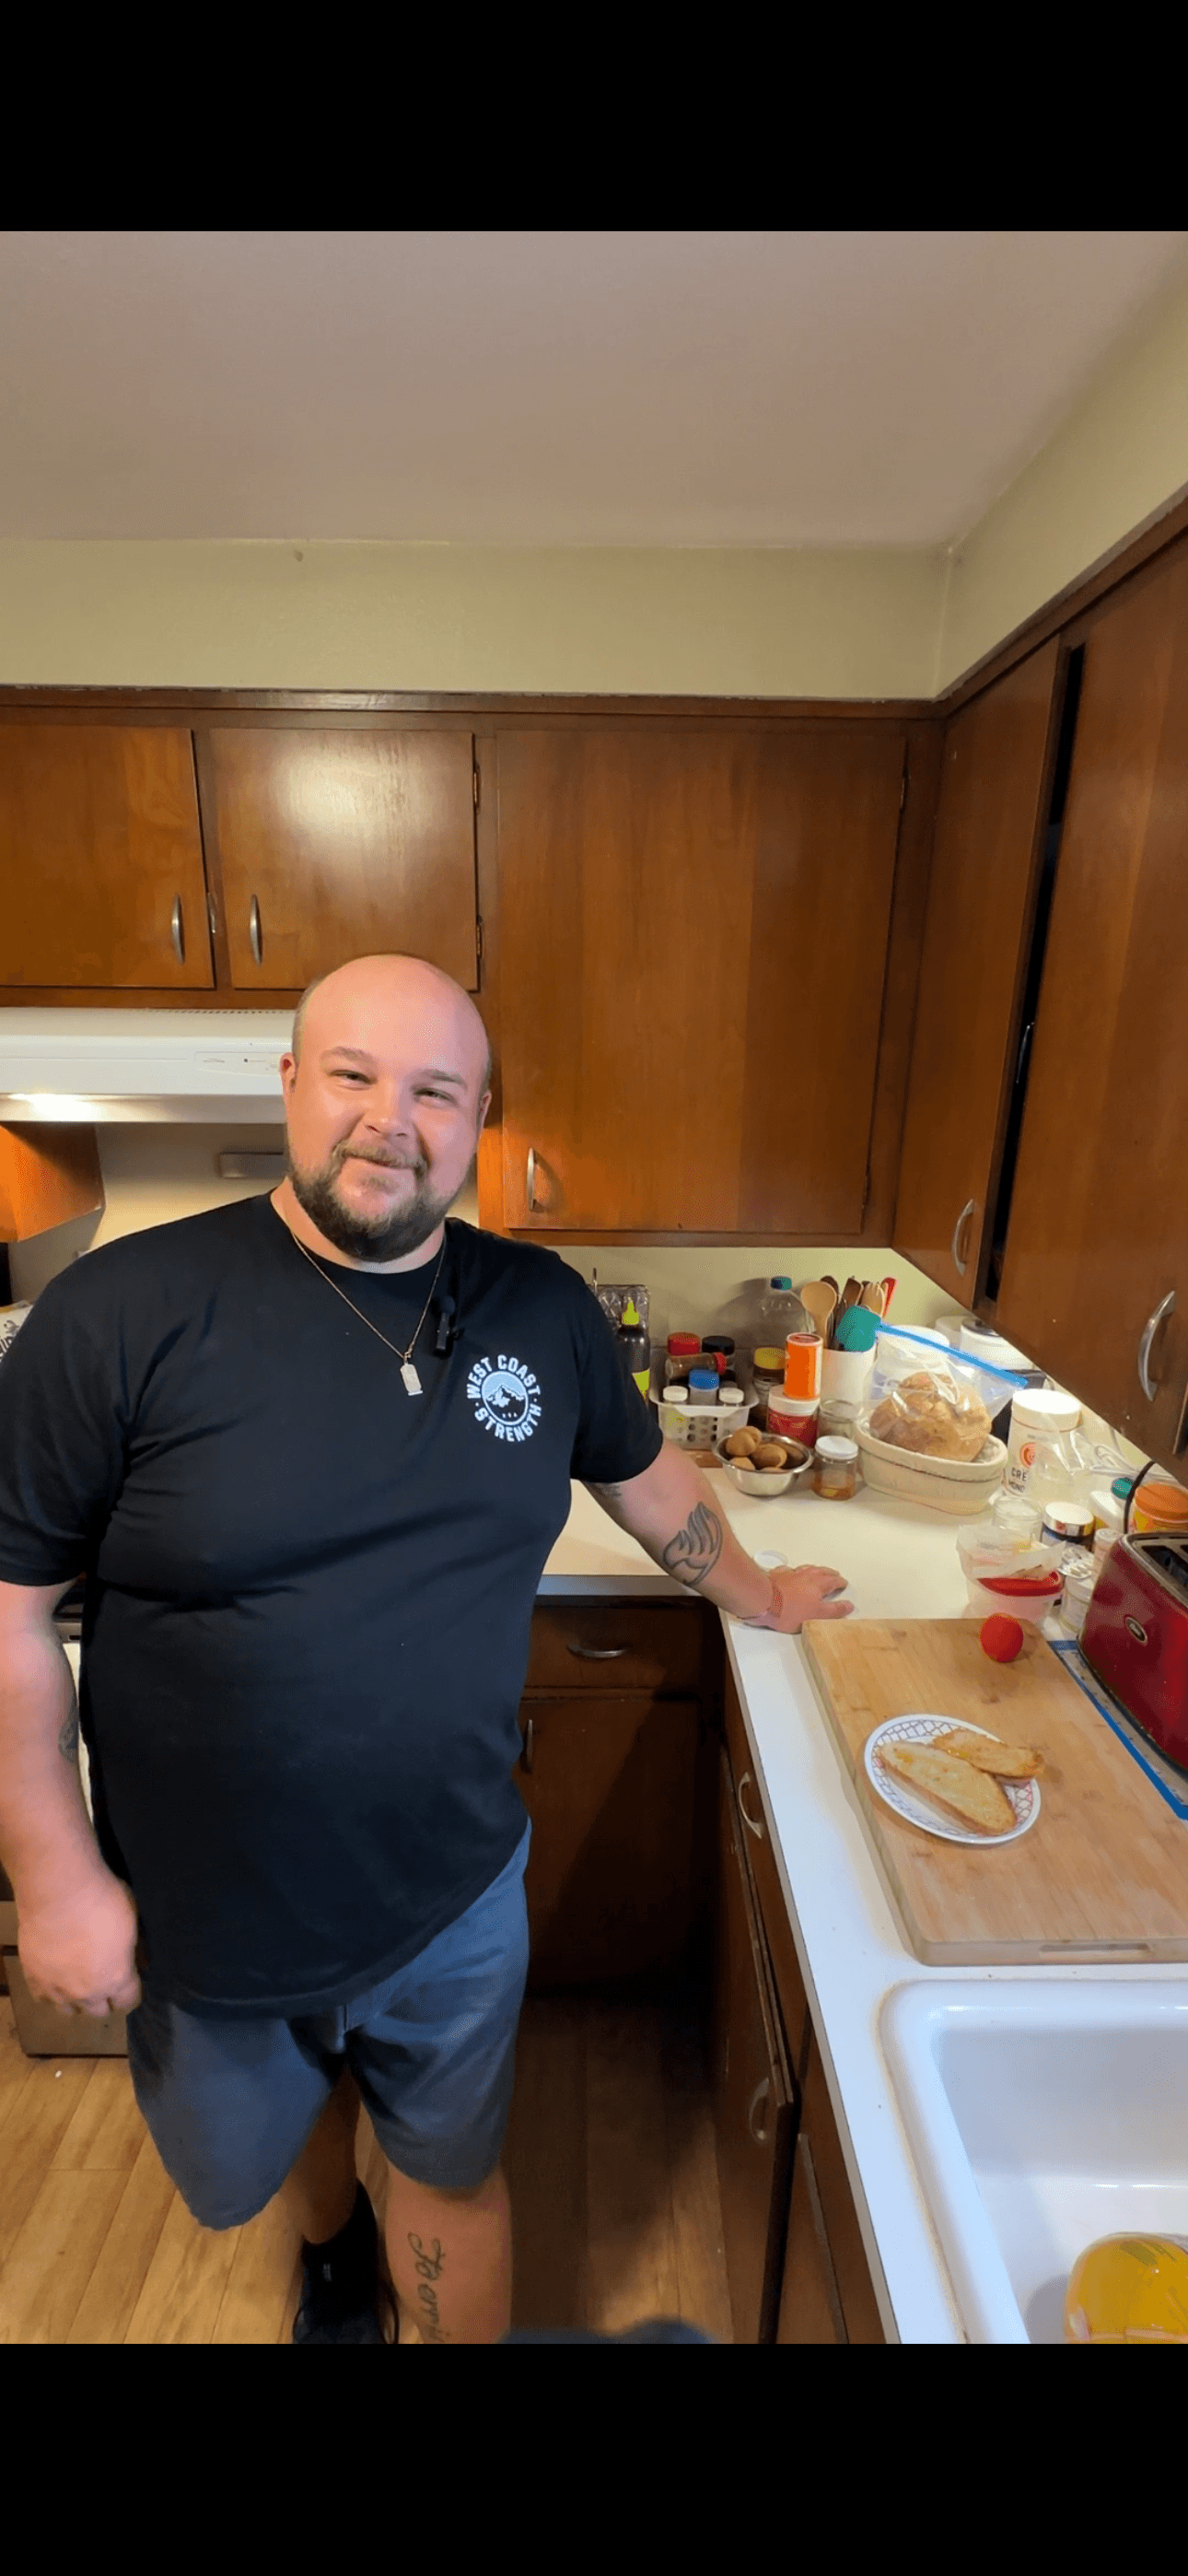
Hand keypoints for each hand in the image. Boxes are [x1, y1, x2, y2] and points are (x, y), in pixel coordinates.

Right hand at [17, 1870, 140, 2018]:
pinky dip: (52, 1991)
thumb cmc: (102, 1900)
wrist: (58, 1891)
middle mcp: (88, 1993)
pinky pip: (44, 1998)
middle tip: (102, 1977)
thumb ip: (135, 1950)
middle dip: (104, 1998)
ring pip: (70, 2010)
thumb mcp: (132, 1922)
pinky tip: (55, 1976)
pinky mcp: (33, 1979)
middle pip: (99, 2011)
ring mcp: (58, 1989)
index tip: (128, 1982)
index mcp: (116, 1979)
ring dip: (77, 1999)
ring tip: (77, 1980)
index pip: (128, 2002)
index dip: (130, 1993)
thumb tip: (140, 1964)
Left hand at [755, 1565, 853, 1634]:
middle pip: (821, 1571)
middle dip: (829, 1573)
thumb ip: (834, 1611)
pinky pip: (787, 1570)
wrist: (764, 1601)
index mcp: (818, 1585)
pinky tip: (790, 1572)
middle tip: (834, 1574)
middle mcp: (805, 1576)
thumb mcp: (817, 1615)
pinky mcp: (777, 1576)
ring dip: (813, 1569)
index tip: (843, 1583)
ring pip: (805, 1568)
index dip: (840, 1582)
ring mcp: (790, 1574)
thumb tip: (848, 1606)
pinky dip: (792, 1571)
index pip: (833, 1581)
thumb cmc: (789, 1610)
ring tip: (817, 1570)